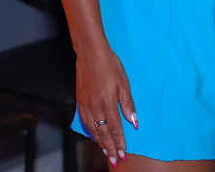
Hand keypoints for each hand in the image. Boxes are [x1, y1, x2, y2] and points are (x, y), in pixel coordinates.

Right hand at [76, 43, 137, 168]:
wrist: (89, 52)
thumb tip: (134, 122)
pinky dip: (90, 132)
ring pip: (93, 129)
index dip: (119, 143)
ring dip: (100, 143)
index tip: (123, 155)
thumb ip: (128, 104)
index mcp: (108, 103)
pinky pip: (85, 121)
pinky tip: (94, 135)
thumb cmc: (109, 64)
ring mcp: (86, 104)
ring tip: (105, 152)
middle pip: (103, 133)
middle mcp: (95, 107)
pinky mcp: (80, 101)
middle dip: (109, 149)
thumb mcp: (124, 82)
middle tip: (114, 160)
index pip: (115, 129)